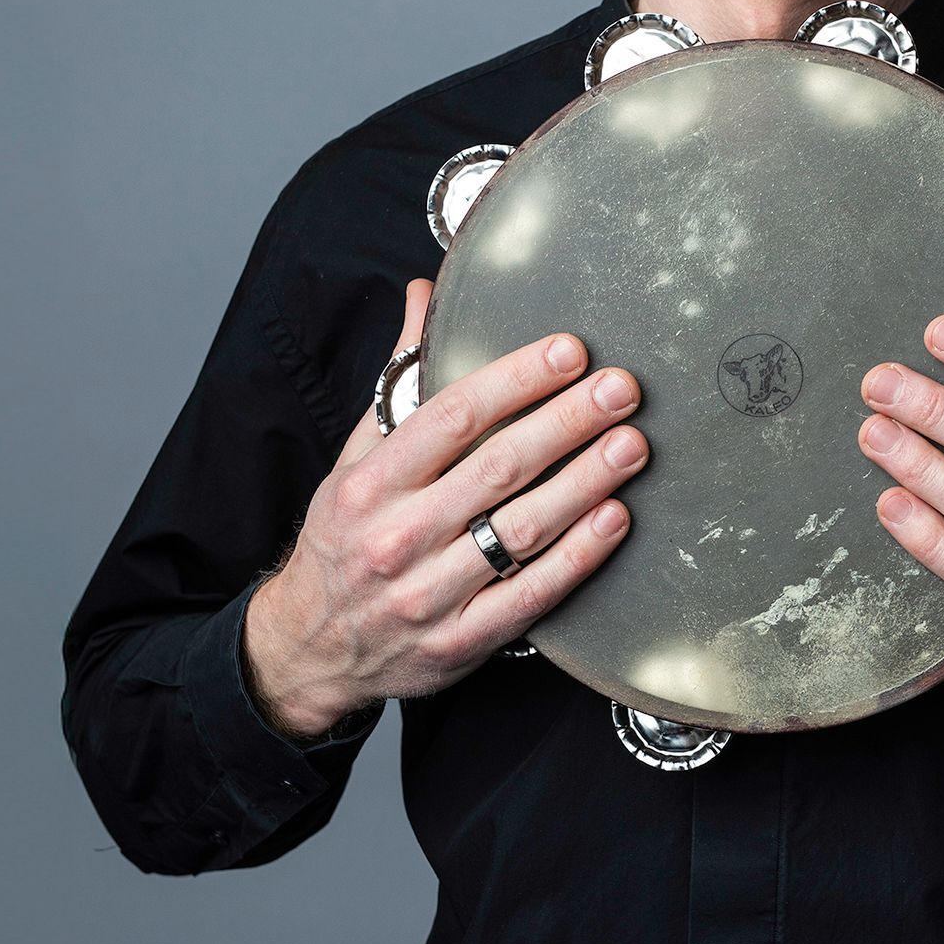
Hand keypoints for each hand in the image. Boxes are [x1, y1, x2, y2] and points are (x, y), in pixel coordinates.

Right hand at [243, 280, 647, 738]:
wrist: (310, 649)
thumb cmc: (346, 537)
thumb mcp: (356, 456)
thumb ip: (399, 379)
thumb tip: (422, 294)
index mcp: (371, 483)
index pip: (452, 416)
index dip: (516, 380)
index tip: (570, 351)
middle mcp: (398, 536)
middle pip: (498, 467)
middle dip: (567, 422)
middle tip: (621, 390)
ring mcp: (430, 593)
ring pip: (522, 529)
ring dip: (585, 482)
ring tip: (632, 444)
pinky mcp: (460, 642)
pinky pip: (530, 595)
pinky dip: (577, 556)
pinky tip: (615, 518)